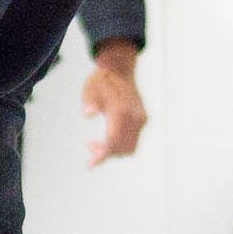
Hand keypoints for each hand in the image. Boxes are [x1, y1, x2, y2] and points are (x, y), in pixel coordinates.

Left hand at [80, 42, 146, 165]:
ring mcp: (141, 119)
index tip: (91, 164)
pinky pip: (134, 140)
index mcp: (121, 111)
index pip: (113, 142)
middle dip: (105, 154)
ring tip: (98, 143)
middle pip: (122, 149)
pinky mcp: (144, 119)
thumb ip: (89, 102)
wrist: (120, 69)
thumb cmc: (101, 80)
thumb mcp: (89, 88)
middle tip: (90, 146)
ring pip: (130, 148)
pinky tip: (109, 137)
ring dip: (114, 151)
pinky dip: (122, 144)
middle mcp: (134, 117)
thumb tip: (88, 114)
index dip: (101, 156)